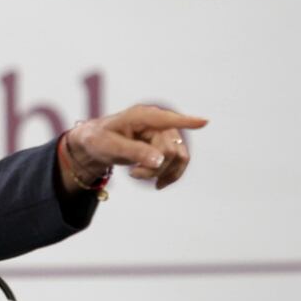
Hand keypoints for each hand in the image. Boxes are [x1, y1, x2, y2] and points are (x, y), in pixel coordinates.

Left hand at [63, 105, 207, 191]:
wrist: (96, 145)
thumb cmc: (99, 140)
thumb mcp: (111, 147)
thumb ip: (135, 152)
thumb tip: (159, 160)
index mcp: (141, 116)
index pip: (167, 119)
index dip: (186, 122)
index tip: (204, 122)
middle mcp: (157, 122)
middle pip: (171, 150)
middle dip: (155, 168)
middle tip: (133, 174)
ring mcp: (164, 133)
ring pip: (178, 158)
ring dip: (162, 173)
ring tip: (138, 175)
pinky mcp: (167, 145)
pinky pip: (179, 162)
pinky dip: (170, 175)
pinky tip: (157, 183)